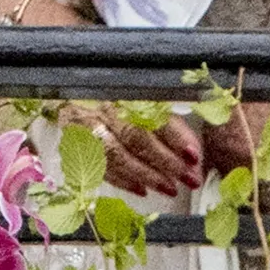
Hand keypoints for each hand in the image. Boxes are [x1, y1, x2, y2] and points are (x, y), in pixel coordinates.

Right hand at [61, 99, 264, 196]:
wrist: (67, 81)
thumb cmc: (118, 95)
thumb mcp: (147, 94)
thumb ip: (171, 113)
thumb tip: (202, 134)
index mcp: (128, 90)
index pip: (154, 114)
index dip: (176, 136)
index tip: (195, 156)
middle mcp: (107, 105)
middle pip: (136, 136)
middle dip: (165, 161)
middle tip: (189, 179)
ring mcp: (88, 123)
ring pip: (117, 153)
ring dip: (145, 174)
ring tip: (169, 188)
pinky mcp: (75, 138)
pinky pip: (99, 163)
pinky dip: (121, 179)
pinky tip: (141, 189)